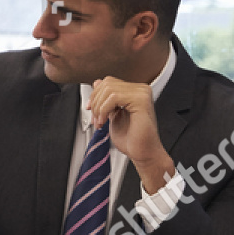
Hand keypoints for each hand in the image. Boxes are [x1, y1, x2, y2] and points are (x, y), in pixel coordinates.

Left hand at [87, 76, 174, 191]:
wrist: (142, 152)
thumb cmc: (131, 138)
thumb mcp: (112, 114)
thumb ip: (106, 100)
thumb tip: (96, 83)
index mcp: (135, 91)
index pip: (108, 82)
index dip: (95, 95)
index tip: (90, 109)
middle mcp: (141, 90)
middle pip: (107, 83)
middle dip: (95, 102)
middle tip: (96, 120)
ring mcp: (142, 93)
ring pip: (109, 89)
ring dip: (99, 108)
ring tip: (100, 122)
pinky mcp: (141, 101)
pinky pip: (114, 97)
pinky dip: (104, 110)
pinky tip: (105, 121)